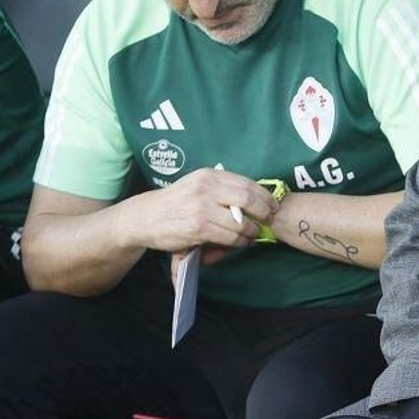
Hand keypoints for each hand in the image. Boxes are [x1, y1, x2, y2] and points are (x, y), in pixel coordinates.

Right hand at [130, 168, 275, 254]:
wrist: (146, 217)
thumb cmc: (176, 202)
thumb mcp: (197, 185)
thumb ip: (221, 188)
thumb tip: (255, 197)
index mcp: (209, 175)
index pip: (246, 183)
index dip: (264, 195)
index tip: (273, 204)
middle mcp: (206, 189)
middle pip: (248, 199)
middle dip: (263, 211)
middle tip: (269, 219)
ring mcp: (202, 209)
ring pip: (241, 222)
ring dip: (252, 231)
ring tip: (253, 234)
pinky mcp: (199, 228)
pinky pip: (230, 236)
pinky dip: (240, 241)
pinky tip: (240, 242)